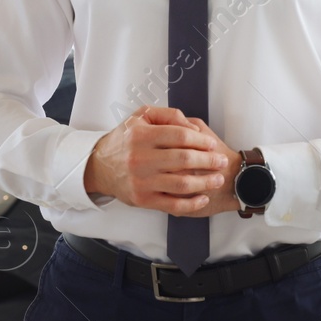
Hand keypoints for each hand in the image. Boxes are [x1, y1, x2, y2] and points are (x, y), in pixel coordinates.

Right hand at [84, 105, 234, 216]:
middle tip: (221, 161)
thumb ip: (168, 115)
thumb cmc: (124, 140)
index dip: (200, 140)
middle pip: (184, 159)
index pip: (179, 136)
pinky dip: (191, 203)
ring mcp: (142, 181)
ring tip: (217, 179)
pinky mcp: (143, 199)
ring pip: (181, 183)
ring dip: (205, 182)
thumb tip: (192, 128)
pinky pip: (172, 204)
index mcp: (140, 135)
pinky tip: (203, 198)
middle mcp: (140, 158)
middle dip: (208, 161)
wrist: (99, 166)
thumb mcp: (140, 117)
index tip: (212, 144)